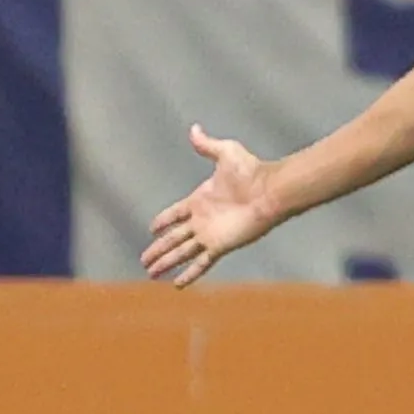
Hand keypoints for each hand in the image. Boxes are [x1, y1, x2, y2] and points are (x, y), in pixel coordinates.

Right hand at [143, 125, 279, 285]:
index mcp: (199, 200)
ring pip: (180, 253)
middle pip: (173, 238)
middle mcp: (201, 220)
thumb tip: (194, 128)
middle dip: (158, 249)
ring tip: (151, 273)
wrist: (269, 191)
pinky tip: (177, 284)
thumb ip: (207, 145)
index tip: (151, 229)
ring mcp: (209, 235)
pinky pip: (199, 263)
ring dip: (165, 263)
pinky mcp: (218, 246)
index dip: (162, 221)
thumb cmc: (251, 171)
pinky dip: (188, 274)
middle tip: (144, 261)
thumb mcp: (225, 153)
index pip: (175, 214)